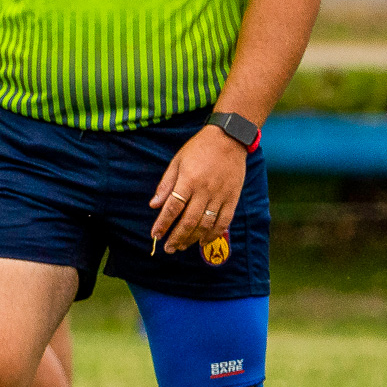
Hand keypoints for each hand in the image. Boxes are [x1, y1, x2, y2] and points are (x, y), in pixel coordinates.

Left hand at [149, 125, 246, 253]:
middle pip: (189, 221)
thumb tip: (153, 206)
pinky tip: (203, 242)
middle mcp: (205, 190)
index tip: (155, 235)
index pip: (173, 208)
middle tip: (168, 248)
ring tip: (182, 246)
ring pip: (206, 224)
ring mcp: (221, 195)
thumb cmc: (199, 149)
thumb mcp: (177, 162)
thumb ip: (166, 185)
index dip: (163, 224)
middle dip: (176, 237)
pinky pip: (224, 221)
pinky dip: (214, 234)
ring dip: (193, 239)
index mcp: (189, 180)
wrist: (230, 138)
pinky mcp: (233, 197)